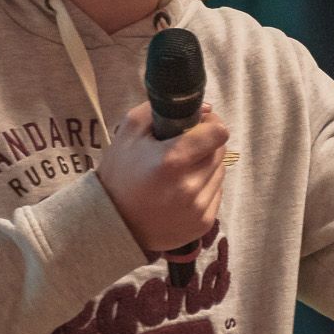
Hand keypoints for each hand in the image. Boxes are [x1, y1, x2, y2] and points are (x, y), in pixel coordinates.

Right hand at [95, 101, 230, 254]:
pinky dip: (204, 188)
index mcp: (172, 160)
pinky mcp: (202, 224)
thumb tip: (204, 109)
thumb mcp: (129, 130)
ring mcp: (198, 208)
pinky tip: (181, 191)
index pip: (218, 133)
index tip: (198, 125)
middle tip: (185, 149)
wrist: (113, 223)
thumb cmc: (120, 173)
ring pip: (220, 172)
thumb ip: (163, 110)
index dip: (210, 124)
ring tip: (180, 172)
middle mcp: (189, 186)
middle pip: (220, 152)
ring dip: (206, 166)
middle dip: (206, 145)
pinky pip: (216, 194)